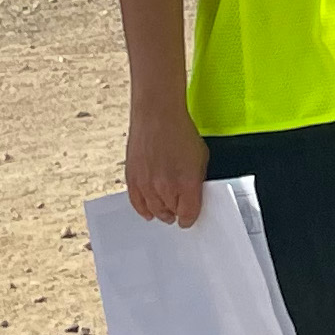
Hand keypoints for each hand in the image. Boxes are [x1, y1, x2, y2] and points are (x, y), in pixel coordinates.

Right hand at [126, 107, 207, 226]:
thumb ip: (197, 181)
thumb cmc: (180, 132)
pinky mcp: (132, 179)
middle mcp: (166, 187)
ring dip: (161, 212)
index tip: (189, 219)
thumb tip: (194, 195)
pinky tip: (148, 212)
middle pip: (171, 213)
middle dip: (176, 213)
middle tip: (178, 213)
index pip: (189, 214)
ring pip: (154, 210)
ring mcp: (147, 184)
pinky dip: (143, 209)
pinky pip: (137, 203)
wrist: (157, 116)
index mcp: (187, 183)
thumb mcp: (201, 157)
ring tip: (165, 212)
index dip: (190, 218)